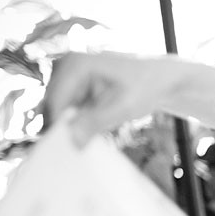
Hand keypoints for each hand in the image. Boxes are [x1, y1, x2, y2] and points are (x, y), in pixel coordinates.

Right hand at [44, 51, 214, 147]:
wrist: (161, 79)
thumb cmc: (146, 87)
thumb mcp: (123, 107)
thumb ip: (96, 123)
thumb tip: (72, 140)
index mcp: (76, 64)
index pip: (55, 100)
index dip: (58, 127)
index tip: (65, 151)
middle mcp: (67, 65)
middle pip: (53, 105)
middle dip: (64, 127)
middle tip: (76, 151)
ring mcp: (70, 75)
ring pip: (60, 110)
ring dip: (71, 127)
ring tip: (86, 143)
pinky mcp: (75, 86)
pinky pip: (69, 110)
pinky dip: (78, 123)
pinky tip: (90, 135)